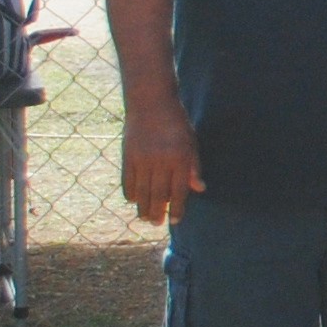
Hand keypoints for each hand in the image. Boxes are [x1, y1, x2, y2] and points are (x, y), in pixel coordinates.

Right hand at [121, 98, 201, 223]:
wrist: (151, 102)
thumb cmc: (176, 123)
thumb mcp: (191, 142)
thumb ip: (194, 166)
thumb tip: (199, 189)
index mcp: (180, 158)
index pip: (180, 190)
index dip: (178, 208)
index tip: (176, 220)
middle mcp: (161, 161)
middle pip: (158, 194)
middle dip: (158, 212)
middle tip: (157, 224)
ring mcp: (142, 159)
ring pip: (142, 191)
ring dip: (143, 207)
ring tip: (145, 218)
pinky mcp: (127, 156)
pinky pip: (127, 180)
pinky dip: (130, 192)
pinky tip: (133, 200)